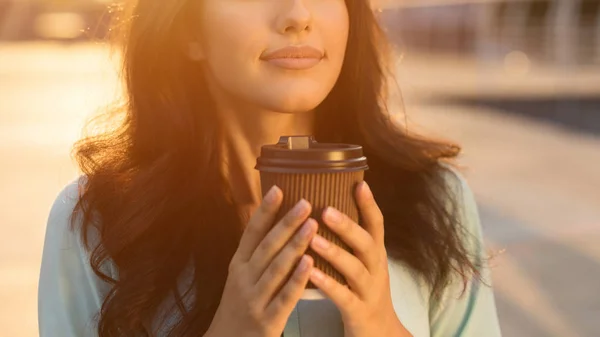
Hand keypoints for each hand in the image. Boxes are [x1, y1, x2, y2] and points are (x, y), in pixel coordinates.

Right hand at [206, 186, 317, 336]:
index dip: (265, 211)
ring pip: (276, 268)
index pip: (251, 232)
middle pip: (266, 246)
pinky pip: (284, 297)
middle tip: (306, 202)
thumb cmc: (240, 305)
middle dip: (286, 223)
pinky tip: (310, 264)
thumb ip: (256, 252)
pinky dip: (297, 279)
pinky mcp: (267, 320)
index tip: (278, 188)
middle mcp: (244, 278)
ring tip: (313, 224)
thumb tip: (273, 219)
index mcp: (238, 264)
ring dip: (295, 245)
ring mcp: (254, 299)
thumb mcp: (241, 275)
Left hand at [308, 182, 411, 336]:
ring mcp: (369, 290)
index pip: (377, 224)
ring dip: (334, 252)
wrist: (379, 333)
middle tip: (325, 210)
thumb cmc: (363, 291)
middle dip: (347, 226)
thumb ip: (351, 239)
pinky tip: (311, 273)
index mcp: (375, 254)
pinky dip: (328, 284)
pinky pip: (343, 296)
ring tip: (313, 239)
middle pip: (366, 243)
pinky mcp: (359, 311)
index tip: (359, 183)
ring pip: (355, 269)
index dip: (369, 204)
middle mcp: (376, 269)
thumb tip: (330, 205)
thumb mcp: (364, 262)